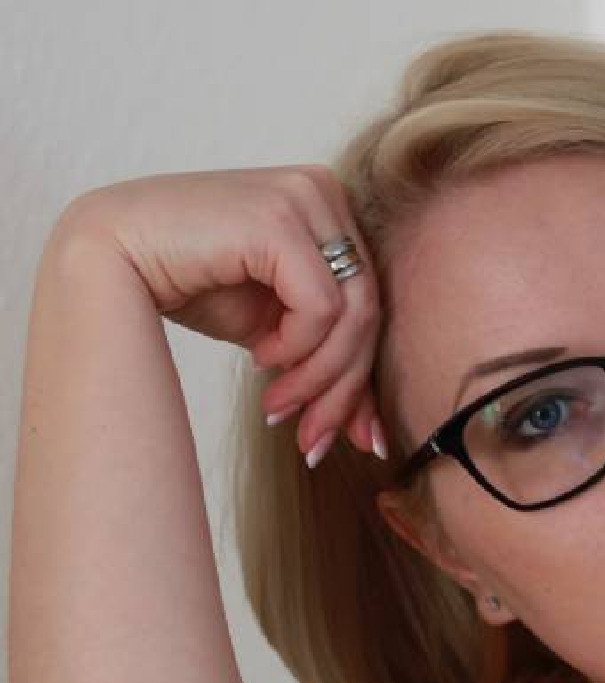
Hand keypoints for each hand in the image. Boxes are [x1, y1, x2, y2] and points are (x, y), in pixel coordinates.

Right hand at [55, 165, 380, 457]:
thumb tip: (372, 435)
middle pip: (368, 312)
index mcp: (331, 212)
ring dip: (318, 376)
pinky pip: (321, 306)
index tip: (354, 438)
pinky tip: (258, 355)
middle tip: (312, 439)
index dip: (363, 379)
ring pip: (352, 313)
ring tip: (276, 404)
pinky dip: (296, 345)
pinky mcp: (280, 216)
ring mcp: (305, 197)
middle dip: (343, 389)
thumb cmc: (188, 286)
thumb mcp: (276, 334)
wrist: (104, 258)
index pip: (370, 304)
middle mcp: (325, 193)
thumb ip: (326, 365)